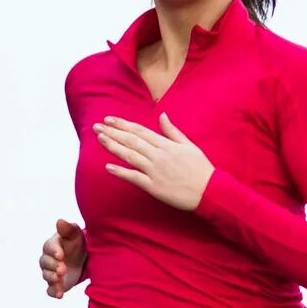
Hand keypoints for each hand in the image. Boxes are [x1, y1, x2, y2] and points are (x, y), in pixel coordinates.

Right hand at [40, 218, 87, 297]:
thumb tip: (59, 221)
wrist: (84, 258)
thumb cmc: (77, 242)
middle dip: (53, 266)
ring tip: (59, 279)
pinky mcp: (56, 284)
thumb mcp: (75, 233)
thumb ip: (68, 228)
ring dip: (52, 278)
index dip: (53, 251)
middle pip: (45, 263)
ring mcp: (51, 272)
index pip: (48, 247)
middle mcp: (48, 259)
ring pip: (46, 276)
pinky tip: (60, 294)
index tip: (61, 255)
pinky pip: (50, 290)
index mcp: (52, 246)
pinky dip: (54, 292)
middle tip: (62, 269)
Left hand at [92, 113, 212, 212]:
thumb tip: (162, 116)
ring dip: (113, 147)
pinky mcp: (154, 187)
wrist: (210, 192)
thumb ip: (173, 131)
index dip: (122, 124)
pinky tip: (108, 167)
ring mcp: (155, 171)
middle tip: (96, 127)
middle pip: (131, 141)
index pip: (140, 131)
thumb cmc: (201, 169)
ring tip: (100, 140)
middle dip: (112, 133)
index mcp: (166, 145)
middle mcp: (159, 155)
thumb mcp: (189, 145)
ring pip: (130, 156)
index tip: (109, 120)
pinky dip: (121, 172)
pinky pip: (135, 178)